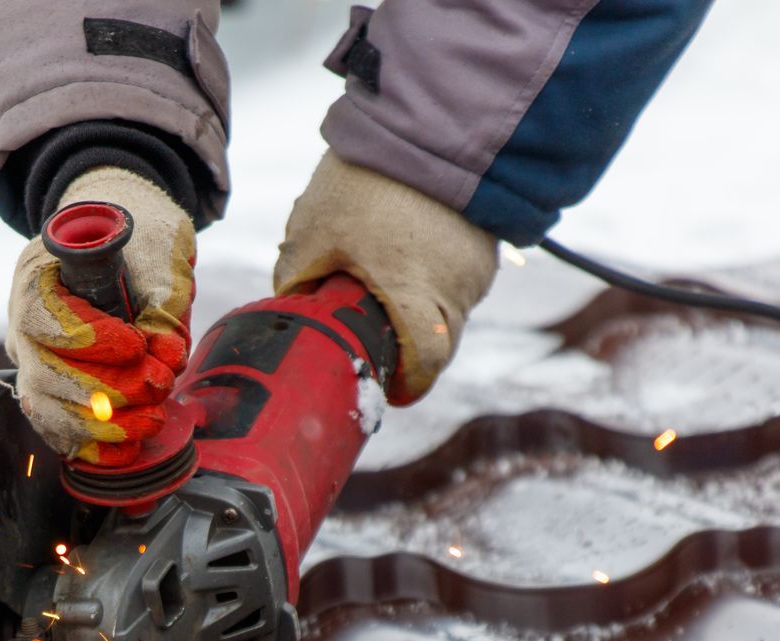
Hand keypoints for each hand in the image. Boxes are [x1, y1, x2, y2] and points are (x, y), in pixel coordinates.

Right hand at [6, 168, 195, 465]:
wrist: (118, 242)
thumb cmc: (135, 237)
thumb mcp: (157, 253)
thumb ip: (164, 302)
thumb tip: (166, 356)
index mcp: (37, 276)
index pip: (45, 319)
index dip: (91, 341)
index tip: (136, 345)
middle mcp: (21, 322)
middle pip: (44, 374)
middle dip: (106, 390)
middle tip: (157, 384)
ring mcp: (29, 360)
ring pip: (46, 409)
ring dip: (101, 427)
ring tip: (151, 420)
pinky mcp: (48, 389)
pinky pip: (56, 429)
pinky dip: (91, 448)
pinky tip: (128, 449)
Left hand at [275, 151, 498, 403]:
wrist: (428, 113)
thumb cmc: (367, 178)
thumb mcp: (312, 229)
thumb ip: (297, 275)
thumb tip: (292, 302)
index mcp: (417, 296)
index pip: (425, 364)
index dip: (408, 383)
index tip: (391, 388)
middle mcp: (460, 287)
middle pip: (438, 340)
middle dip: (407, 345)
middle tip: (374, 337)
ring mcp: (480, 261)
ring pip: (450, 304)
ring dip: (419, 304)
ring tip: (382, 278)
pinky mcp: (488, 235)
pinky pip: (461, 272)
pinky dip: (435, 272)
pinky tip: (404, 248)